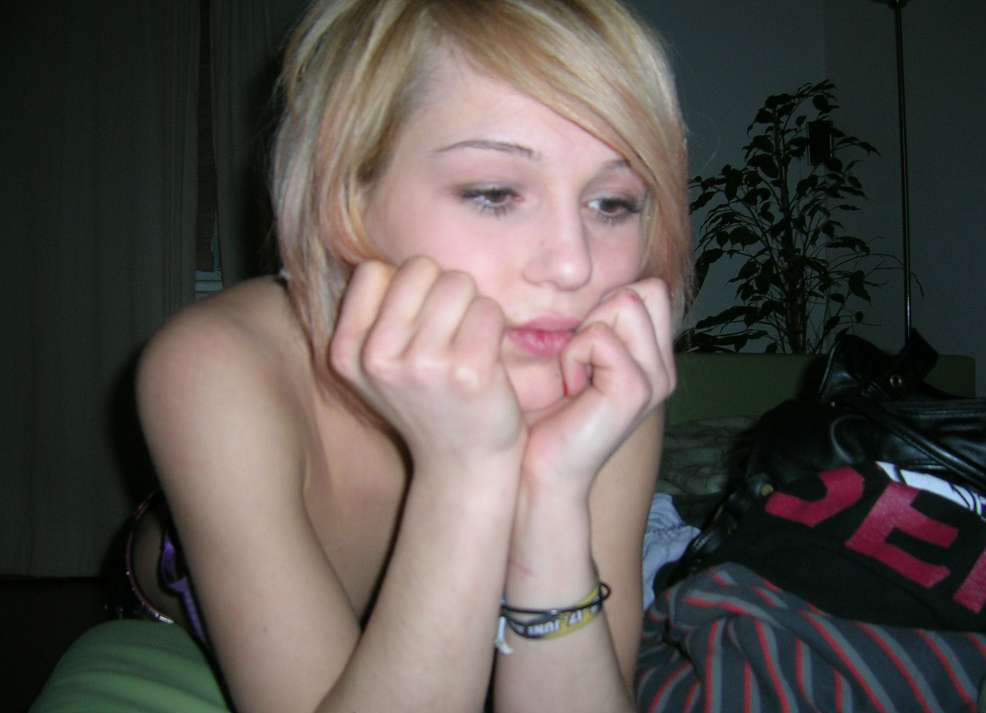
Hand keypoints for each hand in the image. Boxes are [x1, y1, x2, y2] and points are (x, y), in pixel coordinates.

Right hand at [330, 257, 526, 475]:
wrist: (463, 462)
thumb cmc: (427, 399)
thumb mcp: (378, 364)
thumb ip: (374, 312)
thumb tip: (374, 241)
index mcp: (347, 352)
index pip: (373, 271)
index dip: (404, 287)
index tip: (416, 324)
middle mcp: (377, 358)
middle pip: (420, 268)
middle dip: (442, 291)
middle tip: (448, 334)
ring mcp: (422, 365)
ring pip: (459, 282)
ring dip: (471, 307)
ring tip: (466, 345)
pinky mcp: (467, 371)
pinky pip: (489, 309)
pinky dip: (495, 326)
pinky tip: (487, 359)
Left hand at [521, 278, 675, 494]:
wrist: (541, 469)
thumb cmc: (548, 413)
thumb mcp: (578, 358)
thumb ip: (598, 325)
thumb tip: (591, 280)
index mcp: (654, 358)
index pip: (650, 290)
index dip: (607, 305)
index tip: (584, 348)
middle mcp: (663, 368)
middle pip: (643, 290)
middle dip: (598, 314)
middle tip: (578, 361)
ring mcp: (655, 379)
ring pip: (624, 303)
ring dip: (582, 336)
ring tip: (575, 376)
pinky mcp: (634, 389)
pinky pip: (599, 336)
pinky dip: (573, 355)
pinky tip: (571, 388)